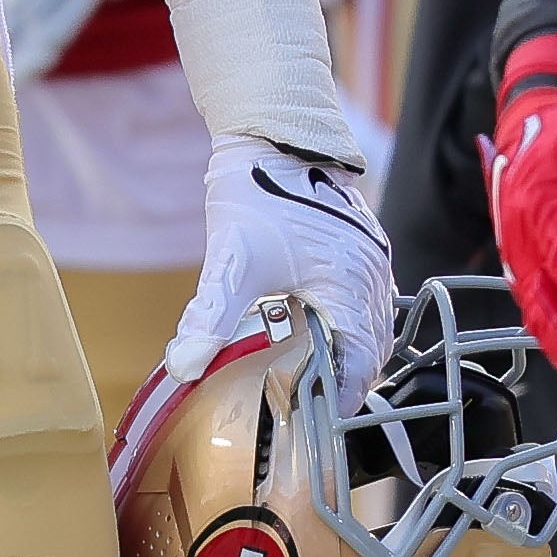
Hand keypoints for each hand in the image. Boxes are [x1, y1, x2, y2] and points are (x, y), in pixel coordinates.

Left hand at [171, 139, 395, 404]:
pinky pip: (370, 299)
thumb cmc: (258, 190)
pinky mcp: (364, 245)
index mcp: (350, 284)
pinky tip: (319, 330)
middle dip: (349, 380)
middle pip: (372, 347)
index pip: (360, 361)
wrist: (274, 132)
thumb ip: (209, 316)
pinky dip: (351, 324)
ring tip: (320, 379)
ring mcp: (373, 257)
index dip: (343, 397)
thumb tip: (182, 365)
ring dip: (351, 353)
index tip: (323, 423)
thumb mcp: (231, 260)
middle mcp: (372, 273)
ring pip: (374, 323)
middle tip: (318, 409)